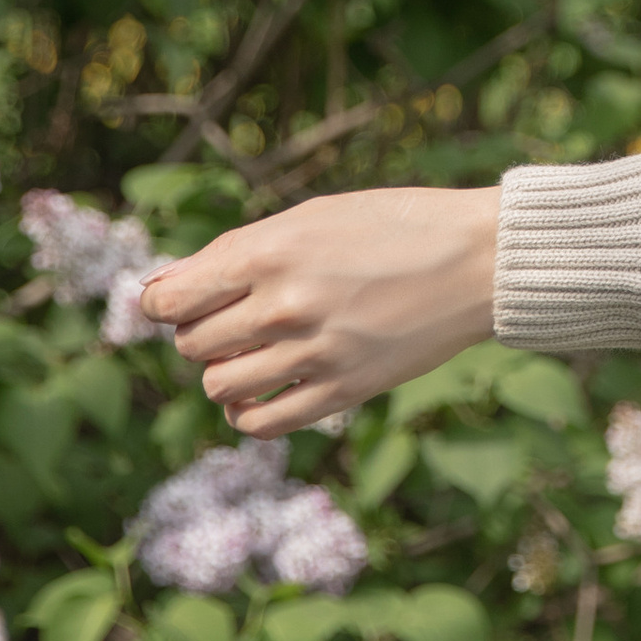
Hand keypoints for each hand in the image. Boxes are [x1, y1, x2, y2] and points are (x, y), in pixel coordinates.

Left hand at [141, 185, 499, 434]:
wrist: (479, 261)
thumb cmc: (395, 226)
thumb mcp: (312, 217)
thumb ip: (238, 252)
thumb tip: (161, 292)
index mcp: (270, 252)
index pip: (169, 301)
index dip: (161, 305)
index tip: (176, 304)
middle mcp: (283, 305)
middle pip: (191, 344)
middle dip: (202, 333)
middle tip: (235, 319)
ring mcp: (313, 353)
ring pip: (218, 385)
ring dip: (225, 371)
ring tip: (255, 352)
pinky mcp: (342, 392)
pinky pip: (261, 423)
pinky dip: (247, 412)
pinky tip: (261, 392)